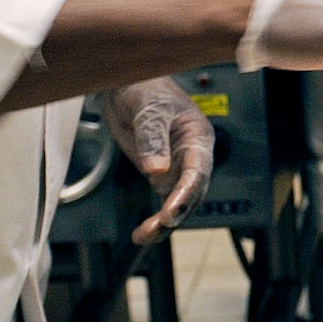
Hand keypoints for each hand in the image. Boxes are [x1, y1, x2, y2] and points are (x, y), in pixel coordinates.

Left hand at [101, 78, 216, 244]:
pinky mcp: (162, 175)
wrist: (125, 86)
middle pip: (192, 193)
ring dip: (164, 222)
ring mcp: (177, 167)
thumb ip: (152, 138)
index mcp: (197, 136)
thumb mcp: (148, 109)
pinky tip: (142, 233)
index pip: (197, 171)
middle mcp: (192, 155)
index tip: (171, 212)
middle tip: (156, 227)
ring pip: (179, 203)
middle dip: (175, 213)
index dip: (186, 194)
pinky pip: (164, 202)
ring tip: (144, 235)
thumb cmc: (144, 88)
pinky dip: (155, 220)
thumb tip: (156, 170)